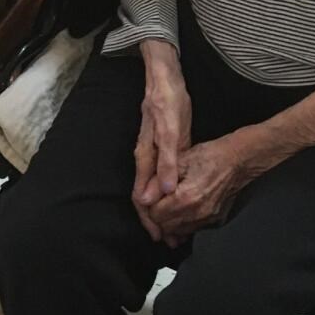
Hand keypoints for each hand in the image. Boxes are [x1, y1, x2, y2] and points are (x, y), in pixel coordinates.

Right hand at [132, 43, 191, 240]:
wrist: (163, 74)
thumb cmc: (169, 100)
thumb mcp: (171, 131)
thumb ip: (167, 162)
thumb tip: (164, 192)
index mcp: (146, 156)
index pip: (142, 197)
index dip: (150, 219)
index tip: (159, 237)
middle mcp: (144, 156)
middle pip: (143, 196)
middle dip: (153, 220)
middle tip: (166, 239)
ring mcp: (148, 150)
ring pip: (148, 187)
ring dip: (157, 209)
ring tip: (169, 225)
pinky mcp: (155, 144)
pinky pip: (152, 175)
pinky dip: (159, 191)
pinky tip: (168, 195)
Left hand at [147, 134, 250, 246]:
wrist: (237, 161)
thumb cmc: (211, 156)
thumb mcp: (179, 161)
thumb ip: (158, 181)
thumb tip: (143, 198)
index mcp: (186, 198)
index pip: (155, 215)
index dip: (149, 206)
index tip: (151, 197)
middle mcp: (197, 213)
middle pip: (165, 227)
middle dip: (158, 216)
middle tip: (158, 201)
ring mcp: (207, 220)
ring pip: (178, 232)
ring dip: (170, 222)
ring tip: (170, 206)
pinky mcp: (214, 221)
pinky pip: (192, 230)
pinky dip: (184, 224)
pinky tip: (183, 211)